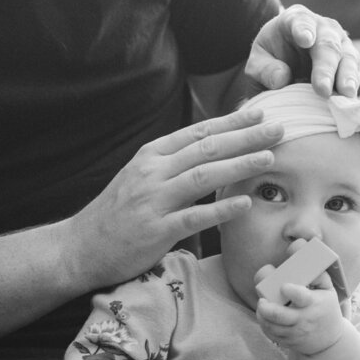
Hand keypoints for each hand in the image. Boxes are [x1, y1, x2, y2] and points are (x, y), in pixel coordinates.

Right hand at [63, 107, 283, 290]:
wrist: (79, 247)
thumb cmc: (119, 211)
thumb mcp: (143, 175)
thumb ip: (175, 161)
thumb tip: (214, 144)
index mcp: (153, 155)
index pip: (199, 132)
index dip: (232, 121)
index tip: (260, 112)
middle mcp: (153, 172)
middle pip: (207, 148)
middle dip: (246, 137)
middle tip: (279, 129)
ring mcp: (154, 200)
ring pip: (203, 177)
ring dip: (239, 165)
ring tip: (269, 157)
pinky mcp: (155, 231)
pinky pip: (193, 218)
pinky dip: (220, 209)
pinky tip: (244, 203)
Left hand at [244, 4, 359, 97]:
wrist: (287, 63)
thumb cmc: (270, 59)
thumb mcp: (257, 63)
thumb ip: (264, 70)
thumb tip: (281, 79)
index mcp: (296, 19)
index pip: (301, 21)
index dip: (304, 29)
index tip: (305, 40)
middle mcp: (323, 27)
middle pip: (327, 44)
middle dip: (326, 67)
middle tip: (322, 90)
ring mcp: (340, 43)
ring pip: (348, 57)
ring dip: (347, 77)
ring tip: (346, 94)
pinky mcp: (350, 61)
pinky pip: (354, 72)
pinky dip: (352, 86)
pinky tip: (349, 100)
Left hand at [254, 261, 344, 356]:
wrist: (330, 341)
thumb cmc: (327, 309)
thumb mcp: (329, 291)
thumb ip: (318, 275)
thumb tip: (305, 262)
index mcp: (314, 303)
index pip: (301, 297)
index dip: (291, 291)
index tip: (284, 286)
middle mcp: (303, 319)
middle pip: (279, 315)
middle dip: (266, 307)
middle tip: (263, 300)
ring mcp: (295, 333)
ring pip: (271, 326)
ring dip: (262, 316)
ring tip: (263, 306)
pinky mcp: (288, 342)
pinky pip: (271, 334)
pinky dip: (265, 325)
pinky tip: (265, 317)